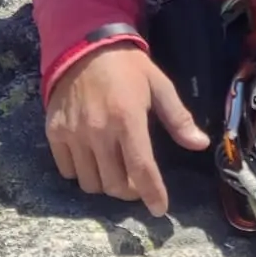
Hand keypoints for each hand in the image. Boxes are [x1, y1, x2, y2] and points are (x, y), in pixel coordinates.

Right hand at [44, 43, 209, 215]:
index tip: (159, 209)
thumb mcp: (159, 86)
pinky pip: (68, 171)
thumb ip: (178, 118)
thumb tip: (201, 144)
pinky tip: (93, 159)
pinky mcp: (54, 133)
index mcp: (128, 119)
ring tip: (116, 170)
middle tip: (138, 182)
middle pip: (115, 184)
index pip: (142, 168)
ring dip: (106, 184)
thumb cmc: (128, 67)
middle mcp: (98, 131)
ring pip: (91, 183)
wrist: (84, 46)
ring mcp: (73, 134)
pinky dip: (82, 173)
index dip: (152, 193)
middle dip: (131, 191)